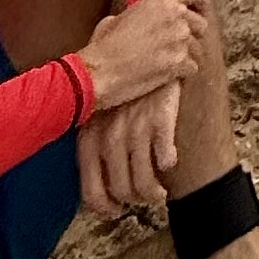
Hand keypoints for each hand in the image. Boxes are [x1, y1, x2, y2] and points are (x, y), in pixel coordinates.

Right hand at [79, 0, 207, 120]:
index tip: (195, 14)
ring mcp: (180, 39)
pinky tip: (168, 76)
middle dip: (192, 35)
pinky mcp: (180, 62)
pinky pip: (193, 67)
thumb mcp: (120, 16)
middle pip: (201, 24)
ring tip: (167, 63)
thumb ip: (144, 13)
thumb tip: (149, 19)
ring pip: (198, 48)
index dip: (199, 4)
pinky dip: (183, 73)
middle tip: (175, 46)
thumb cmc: (104, 46)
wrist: (99, 72)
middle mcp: (176, 14)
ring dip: (186, 56)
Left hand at [79, 81, 182, 217]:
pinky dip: (167, 162)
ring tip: (159, 192)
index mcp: (88, 139)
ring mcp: (136, 128)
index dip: (104, 207)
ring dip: (153, 193)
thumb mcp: (95, 114)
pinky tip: (169, 161)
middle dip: (134, 200)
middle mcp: (110, 137)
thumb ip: (93, 144)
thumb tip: (97, 181)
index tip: (115, 210)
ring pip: (144, 180)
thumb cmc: (118, 87)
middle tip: (143, 199)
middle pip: (121, 189)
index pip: (91, 191)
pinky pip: (165, 156)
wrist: (144, 48)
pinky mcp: (160, 118)